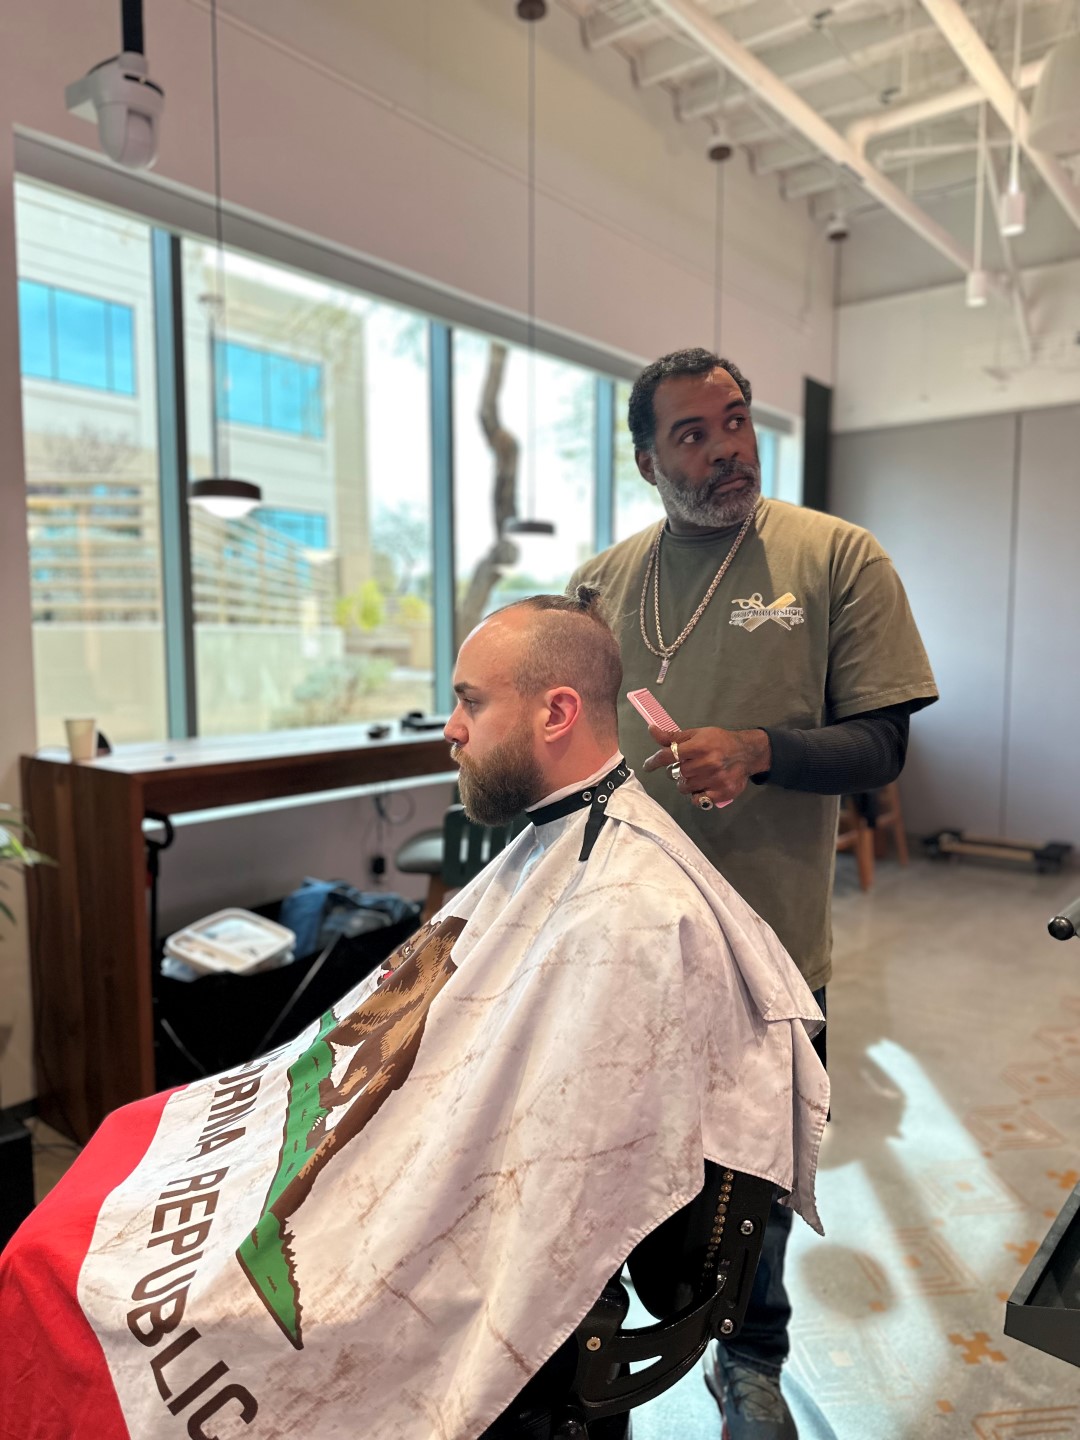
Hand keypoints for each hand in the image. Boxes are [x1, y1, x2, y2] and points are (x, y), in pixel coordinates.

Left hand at [642, 724, 771, 806]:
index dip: (654, 761)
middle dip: (676, 770)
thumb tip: (651, 729)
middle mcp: (707, 763)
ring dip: (685, 782)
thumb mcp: (697, 734)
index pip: (669, 755)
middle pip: (675, 773)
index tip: (648, 766)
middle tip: (687, 765)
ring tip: (696, 775)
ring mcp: (715, 780)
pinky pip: (697, 800)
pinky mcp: (722, 793)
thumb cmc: (719, 741)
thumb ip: (673, 736)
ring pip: (684, 787)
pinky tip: (702, 786)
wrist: (747, 753)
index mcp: (700, 746)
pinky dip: (695, 795)